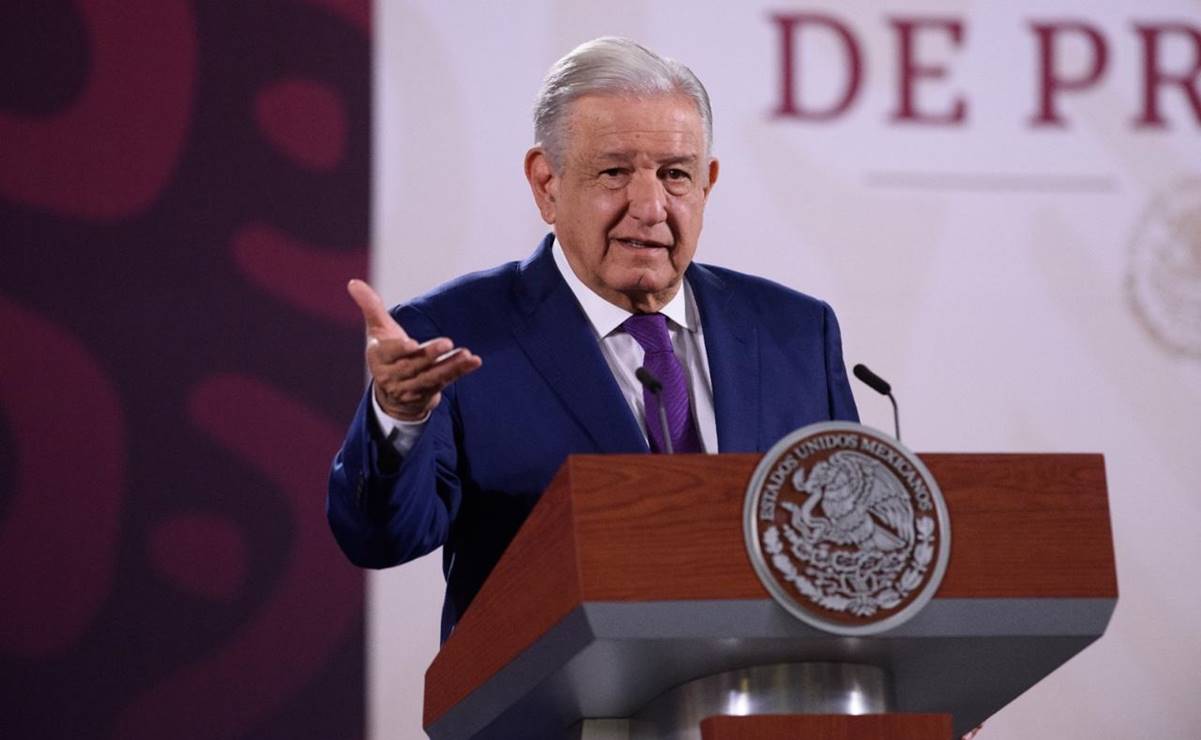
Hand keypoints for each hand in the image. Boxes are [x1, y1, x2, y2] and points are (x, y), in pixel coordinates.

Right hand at [347, 279, 481, 420]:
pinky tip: (474, 362)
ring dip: (450, 367)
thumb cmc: (387, 353)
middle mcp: (393, 375)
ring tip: (467, 355)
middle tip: (448, 342)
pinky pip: (445, 382)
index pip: (388, 353)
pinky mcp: (428, 393)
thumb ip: (371, 306)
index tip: (412, 344)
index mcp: (379, 357)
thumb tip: (353, 282)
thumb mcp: (378, 329)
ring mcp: (411, 387)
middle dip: (430, 355)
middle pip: (413, 365)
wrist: (392, 394)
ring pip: (431, 377)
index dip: (400, 349)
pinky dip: (460, 372)